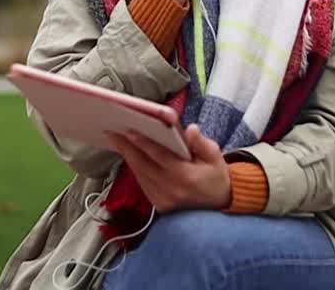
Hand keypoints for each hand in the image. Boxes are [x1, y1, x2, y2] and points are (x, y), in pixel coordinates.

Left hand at [107, 124, 231, 212]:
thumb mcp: (216, 157)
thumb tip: (191, 129)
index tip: (128, 130)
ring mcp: (163, 200)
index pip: (159, 156)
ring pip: (140, 175)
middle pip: (143, 165)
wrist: (221, 205)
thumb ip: (202, 143)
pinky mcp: (159, 206)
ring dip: (128, 158)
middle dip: (126, 148)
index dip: (142, 142)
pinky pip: (143, 184)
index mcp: (186, 176)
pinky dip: (136, 169)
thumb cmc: (216, 177)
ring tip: (117, 142)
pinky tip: (130, 157)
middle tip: (112, 133)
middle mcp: (171, 190)